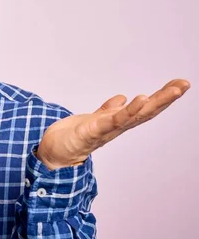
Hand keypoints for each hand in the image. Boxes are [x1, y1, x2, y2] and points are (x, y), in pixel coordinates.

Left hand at [36, 79, 190, 169]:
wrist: (54, 153)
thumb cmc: (73, 139)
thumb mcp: (94, 119)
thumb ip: (109, 110)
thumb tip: (122, 99)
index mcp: (118, 122)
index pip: (144, 108)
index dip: (162, 97)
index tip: (179, 84)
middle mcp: (116, 127)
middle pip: (146, 112)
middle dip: (166, 99)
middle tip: (184, 85)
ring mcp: (105, 130)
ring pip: (134, 116)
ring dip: (154, 103)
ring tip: (171, 91)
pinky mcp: (91, 131)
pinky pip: (112, 120)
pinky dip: (126, 110)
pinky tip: (137, 99)